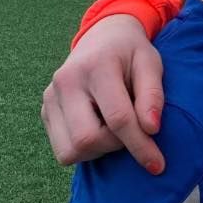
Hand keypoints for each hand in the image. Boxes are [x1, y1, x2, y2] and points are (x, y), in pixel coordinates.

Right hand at [41, 15, 165, 171]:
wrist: (102, 36)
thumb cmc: (131, 53)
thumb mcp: (151, 64)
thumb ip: (153, 95)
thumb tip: (151, 129)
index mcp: (96, 67)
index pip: (118, 118)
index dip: (140, 146)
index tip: (157, 165)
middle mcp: (66, 82)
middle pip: (87, 139)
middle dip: (115, 146)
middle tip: (130, 131)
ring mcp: (50, 97)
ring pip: (70, 151)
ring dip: (98, 151)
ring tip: (113, 130)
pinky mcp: (45, 110)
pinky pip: (62, 149)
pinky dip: (84, 149)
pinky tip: (97, 128)